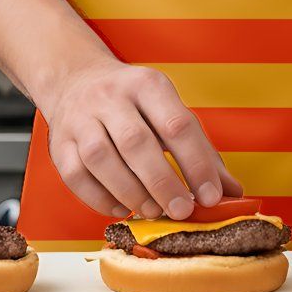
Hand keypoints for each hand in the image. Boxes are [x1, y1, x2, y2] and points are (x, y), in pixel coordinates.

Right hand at [37, 57, 241, 219]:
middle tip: (181, 211)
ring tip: (152, 211)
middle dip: (163, 182)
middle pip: (136, 142)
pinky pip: (76, 175)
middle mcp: (111, 97)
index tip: (211, 196)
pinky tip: (121, 208)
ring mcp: (80, 119)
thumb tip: (233, 194)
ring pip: (102, 159)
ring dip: (131, 192)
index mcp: (147, 85)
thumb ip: (201, 151)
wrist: (76, 80)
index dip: (196, 164)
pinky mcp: (58, 142)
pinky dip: (100, 198)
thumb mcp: (169, 111)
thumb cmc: (134, 104)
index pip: (176, 124)